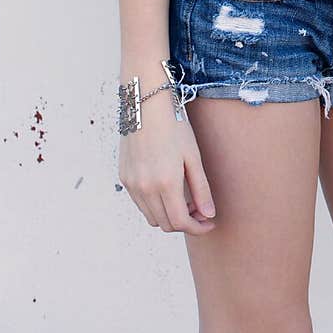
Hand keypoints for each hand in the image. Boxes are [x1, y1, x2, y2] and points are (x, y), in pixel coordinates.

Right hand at [118, 98, 217, 233]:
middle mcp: (145, 188)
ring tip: (183, 199)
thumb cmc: (173, 126)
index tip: (209, 222)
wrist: (145, 104)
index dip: (197, 228)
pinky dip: (154, 205)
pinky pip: (140, 204)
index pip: (180, 222)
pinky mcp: (124, 177)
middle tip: (199, 210)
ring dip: (168, 216)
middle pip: (165, 224)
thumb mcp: (193, 157)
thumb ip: (201, 189)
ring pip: (151, 217)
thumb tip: (209, 215)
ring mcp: (132, 184)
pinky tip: (166, 190)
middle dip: (185, 223)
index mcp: (165, 183)